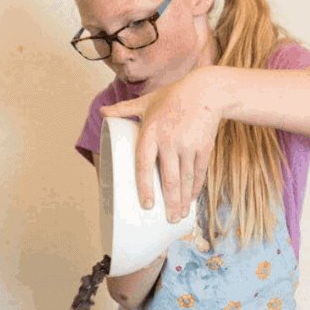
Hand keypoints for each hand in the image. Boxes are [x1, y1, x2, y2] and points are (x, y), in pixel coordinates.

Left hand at [101, 67, 221, 220]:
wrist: (206, 90)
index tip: (146, 205)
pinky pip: (199, 172)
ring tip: (179, 216)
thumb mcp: (147, 101)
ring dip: (183, 200)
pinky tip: (191, 200)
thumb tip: (102, 112)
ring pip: (185, 179)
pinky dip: (195, 188)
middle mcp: (170, 141)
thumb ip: (124, 109)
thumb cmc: (173, 96)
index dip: (145, 187)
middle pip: (169, 178)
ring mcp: (188, 145)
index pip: (144, 164)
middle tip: (167, 219)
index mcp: (151, 132)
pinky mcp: (204, 147)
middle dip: (169, 202)